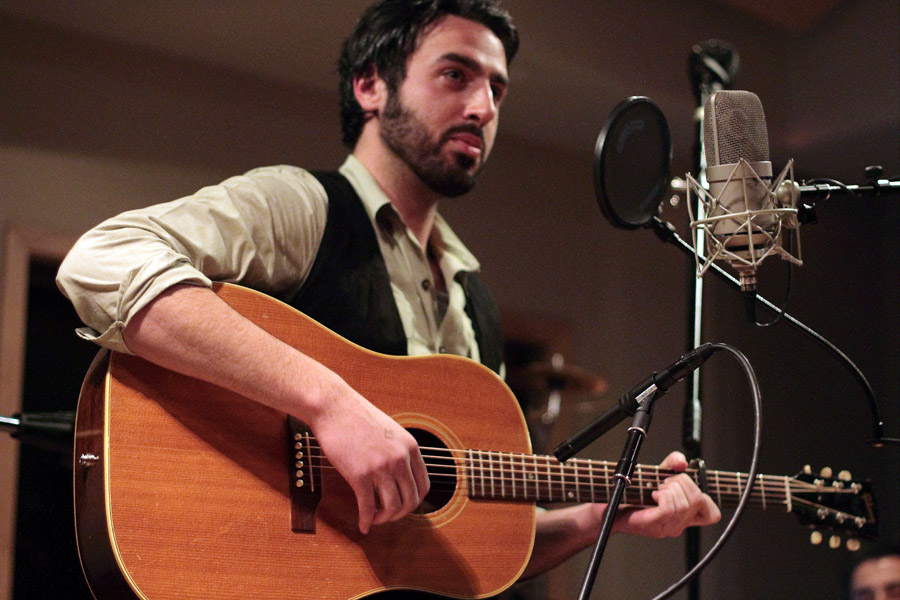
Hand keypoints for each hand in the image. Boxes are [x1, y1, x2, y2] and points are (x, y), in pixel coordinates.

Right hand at [308, 376, 430, 534]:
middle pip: (411, 500)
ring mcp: (381, 467)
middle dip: (400, 514)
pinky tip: (363, 524)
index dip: (414, 502)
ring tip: (375, 519)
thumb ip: (399, 451)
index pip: (424, 486)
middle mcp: (400, 458)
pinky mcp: (359, 475)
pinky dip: (366, 520)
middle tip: (388, 516)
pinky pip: (368, 507)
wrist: (333, 407)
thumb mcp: (390, 431)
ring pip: (392, 507)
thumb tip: (400, 476)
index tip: (403, 506)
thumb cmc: (357, 416)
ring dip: (384, 519)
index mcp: (410, 447)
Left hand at [610, 451, 720, 537]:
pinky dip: (663, 495)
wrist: (609, 509)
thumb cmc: (633, 494)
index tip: (683, 486)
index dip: (704, 496)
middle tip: (665, 483)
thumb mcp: (657, 475)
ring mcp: (667, 527)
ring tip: (657, 489)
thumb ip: (672, 465)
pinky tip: (654, 494)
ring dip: (670, 488)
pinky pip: (668, 508)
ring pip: (684, 503)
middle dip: (682, 482)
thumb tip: (682, 461)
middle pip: (698, 499)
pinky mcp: (653, 524)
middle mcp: (679, 525)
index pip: (712, 515)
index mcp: (684, 517)